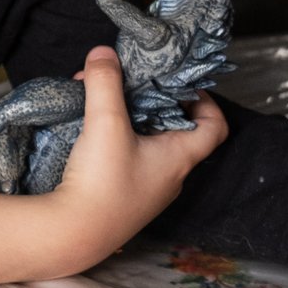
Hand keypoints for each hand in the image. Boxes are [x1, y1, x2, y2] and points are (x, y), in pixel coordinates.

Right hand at [41, 46, 228, 274]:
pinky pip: (130, 160)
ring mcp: (147, 190)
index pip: (215, 126)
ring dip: (132, 120)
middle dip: (156, 103)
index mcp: (180, 158)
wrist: (72, 234)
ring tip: (103, 102)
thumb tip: (104, 53)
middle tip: (133, 85)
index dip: (206, 101)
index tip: (179, 84)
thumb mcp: (105, 123)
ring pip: (151, 145)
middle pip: (179, 131)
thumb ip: (105, 83)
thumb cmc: (101, 182)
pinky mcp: (124, 197)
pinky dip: (117, 140)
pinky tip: (90, 131)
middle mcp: (170, 176)